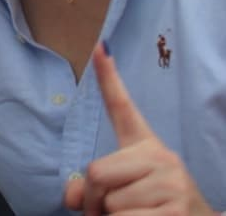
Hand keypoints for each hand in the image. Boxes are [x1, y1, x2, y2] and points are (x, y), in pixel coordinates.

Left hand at [64, 42, 214, 214]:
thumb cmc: (154, 210)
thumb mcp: (122, 193)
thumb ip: (92, 188)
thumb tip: (71, 197)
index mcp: (145, 146)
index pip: (122, 107)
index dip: (108, 78)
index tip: (98, 47)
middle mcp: (161, 156)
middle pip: (95, 172)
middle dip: (94, 199)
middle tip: (110, 211)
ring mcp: (172, 183)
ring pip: (110, 202)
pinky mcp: (176, 211)